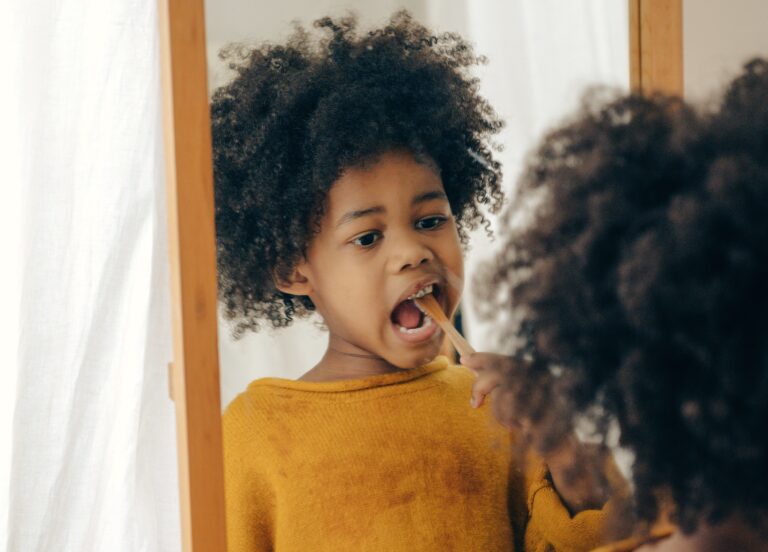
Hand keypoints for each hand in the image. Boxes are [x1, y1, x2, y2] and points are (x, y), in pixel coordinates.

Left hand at [461, 351, 616, 512]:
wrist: (563, 448)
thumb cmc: (538, 423)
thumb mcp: (520, 399)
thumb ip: (501, 383)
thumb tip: (469, 363)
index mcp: (537, 372)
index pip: (507, 359)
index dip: (484, 358)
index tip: (464, 359)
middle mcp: (542, 378)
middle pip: (499, 372)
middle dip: (480, 386)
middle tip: (474, 403)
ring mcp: (542, 393)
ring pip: (501, 394)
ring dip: (499, 413)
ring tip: (511, 423)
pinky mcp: (538, 410)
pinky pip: (507, 412)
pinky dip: (506, 422)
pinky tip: (518, 428)